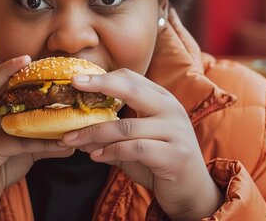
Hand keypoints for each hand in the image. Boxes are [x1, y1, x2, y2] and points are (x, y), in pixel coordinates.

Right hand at [0, 56, 74, 219]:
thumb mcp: (19, 151)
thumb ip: (40, 142)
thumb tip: (70, 140)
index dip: (7, 68)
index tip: (27, 56)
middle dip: (6, 70)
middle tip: (29, 59)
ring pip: (5, 113)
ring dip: (36, 109)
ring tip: (60, 102)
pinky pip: (18, 143)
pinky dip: (43, 143)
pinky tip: (64, 145)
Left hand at [61, 69, 222, 219]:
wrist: (192, 190)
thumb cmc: (160, 160)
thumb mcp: (136, 140)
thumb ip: (111, 133)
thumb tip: (75, 130)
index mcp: (162, 99)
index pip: (131, 78)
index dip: (103, 76)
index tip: (76, 79)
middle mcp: (171, 110)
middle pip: (131, 89)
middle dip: (100, 85)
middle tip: (74, 86)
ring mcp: (175, 131)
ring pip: (126, 126)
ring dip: (94, 133)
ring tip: (73, 139)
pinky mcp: (175, 155)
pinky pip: (135, 149)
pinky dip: (111, 151)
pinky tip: (96, 156)